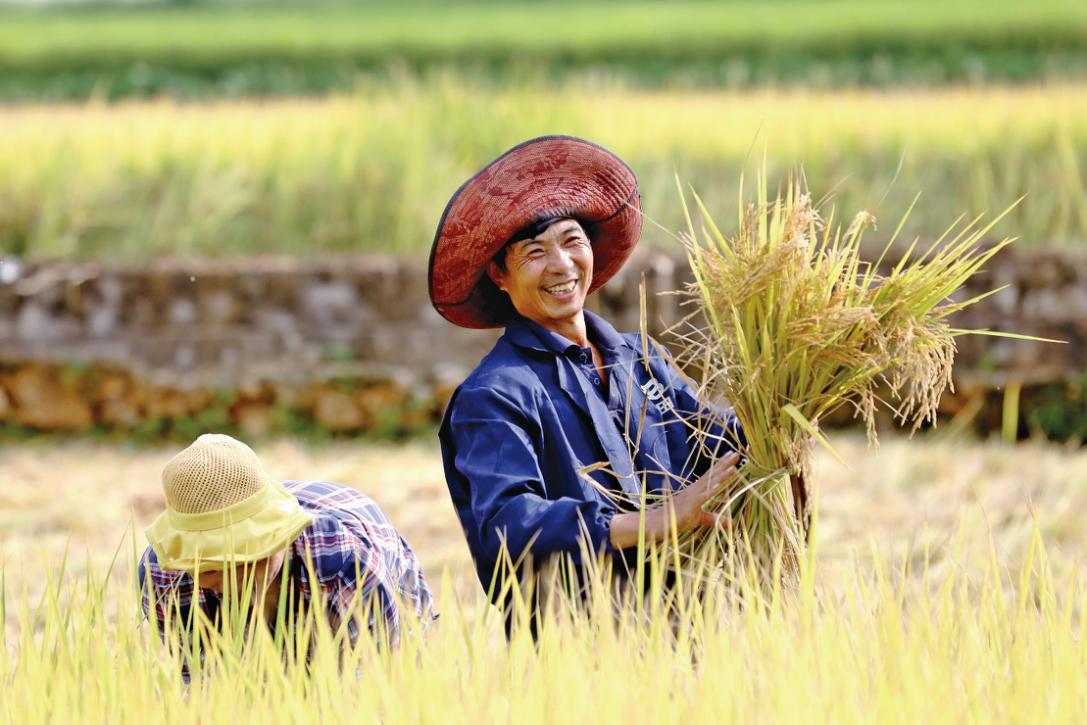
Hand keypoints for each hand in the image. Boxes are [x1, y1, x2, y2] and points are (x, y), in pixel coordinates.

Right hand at [608, 451, 740, 549]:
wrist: (656, 524)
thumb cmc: (675, 520)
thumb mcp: (699, 519)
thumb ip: (714, 519)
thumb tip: (731, 522)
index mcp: (695, 491)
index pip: (711, 475)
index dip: (722, 465)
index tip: (732, 456)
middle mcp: (694, 489)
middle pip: (712, 474)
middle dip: (724, 464)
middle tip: (736, 453)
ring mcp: (692, 496)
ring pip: (709, 482)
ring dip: (722, 474)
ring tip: (733, 466)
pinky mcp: (690, 504)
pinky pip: (703, 496)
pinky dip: (711, 489)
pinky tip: (720, 483)